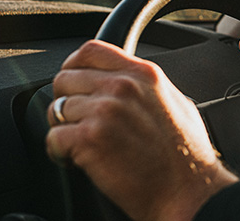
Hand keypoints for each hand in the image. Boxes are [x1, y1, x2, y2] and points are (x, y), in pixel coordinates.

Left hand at [45, 40, 237, 220]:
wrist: (187, 190)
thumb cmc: (187, 155)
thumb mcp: (176, 102)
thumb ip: (146, 86)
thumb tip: (124, 81)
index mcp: (144, 74)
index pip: (91, 50)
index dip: (75, 66)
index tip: (75, 82)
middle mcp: (123, 87)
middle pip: (65, 78)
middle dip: (68, 101)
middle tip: (82, 122)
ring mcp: (105, 111)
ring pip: (56, 109)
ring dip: (65, 129)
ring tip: (86, 144)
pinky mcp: (90, 138)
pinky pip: (53, 137)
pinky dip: (60, 152)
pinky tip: (79, 159)